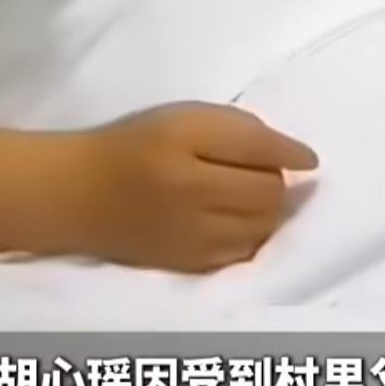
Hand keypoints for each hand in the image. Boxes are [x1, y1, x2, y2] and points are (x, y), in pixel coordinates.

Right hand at [69, 103, 318, 274]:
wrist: (78, 194)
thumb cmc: (134, 145)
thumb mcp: (184, 118)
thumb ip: (243, 132)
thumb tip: (302, 159)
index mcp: (188, 158)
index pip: (263, 158)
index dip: (290, 154)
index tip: (306, 158)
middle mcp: (193, 205)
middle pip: (269, 199)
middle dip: (276, 183)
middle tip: (257, 170)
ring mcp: (192, 243)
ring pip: (262, 230)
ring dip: (266, 212)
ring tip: (244, 195)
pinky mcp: (189, 267)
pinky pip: (242, 255)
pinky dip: (249, 236)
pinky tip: (232, 221)